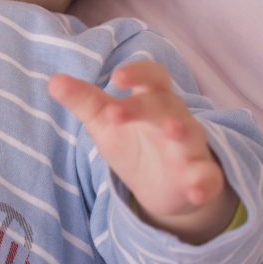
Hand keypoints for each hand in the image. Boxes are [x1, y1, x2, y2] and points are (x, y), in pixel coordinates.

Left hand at [49, 61, 237, 244]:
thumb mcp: (103, 120)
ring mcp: (190, 147)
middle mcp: (175, 118)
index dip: (138, 72)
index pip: (153, 76)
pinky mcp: (201, 177)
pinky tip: (196, 190)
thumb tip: (54, 80)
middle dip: (142, 107)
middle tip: (113, 113)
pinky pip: (208, 177)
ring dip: (182, 131)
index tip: (116, 77)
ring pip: (192, 135)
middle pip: (165, 104)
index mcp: (151, 99)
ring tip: (172, 130)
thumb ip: (82, 100)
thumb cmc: (130, 141)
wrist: (155, 185)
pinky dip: (204, 183)